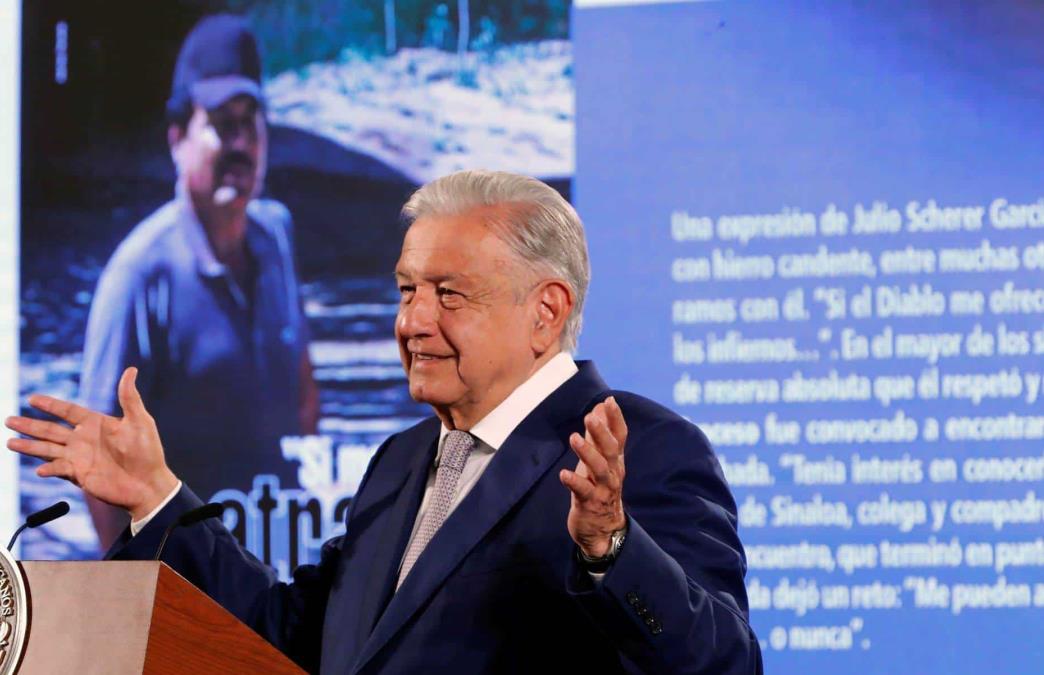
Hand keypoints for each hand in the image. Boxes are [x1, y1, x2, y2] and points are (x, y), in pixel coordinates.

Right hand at [5, 367, 177, 520]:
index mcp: (96, 424)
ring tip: (9, 442)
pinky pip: (58, 469)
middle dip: (29, 425)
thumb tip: (131, 370)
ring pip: (48, 449)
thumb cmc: (148, 451)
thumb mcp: (140, 421)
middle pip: (50, 429)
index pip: (67, 411)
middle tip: (8, 419)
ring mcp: (79, 458)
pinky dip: (48, 468)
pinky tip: (40, 469)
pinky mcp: (79, 475)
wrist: (149, 483)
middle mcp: (83, 439)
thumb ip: (129, 397)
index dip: (50, 404)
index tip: (31, 398)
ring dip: (29, 446)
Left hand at [559, 396, 627, 557]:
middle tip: (590, 417)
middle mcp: (612, 473)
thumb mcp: (600, 460)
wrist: (602, 530)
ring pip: (599, 469)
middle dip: (601, 432)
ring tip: (574, 437)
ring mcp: (603, 489)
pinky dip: (574, 482)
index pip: (619, 436)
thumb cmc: (599, 489)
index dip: (616, 419)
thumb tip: (599, 408)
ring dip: (587, 452)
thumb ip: (598, 435)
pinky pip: (584, 492)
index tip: (609, 400)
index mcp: (615, 461)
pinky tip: (564, 474)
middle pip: (610, 450)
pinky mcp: (590, 503)